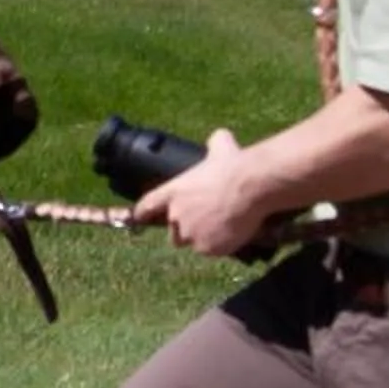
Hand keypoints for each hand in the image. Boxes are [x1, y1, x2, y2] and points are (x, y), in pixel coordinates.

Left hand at [131, 127, 270, 258]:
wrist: (250, 186)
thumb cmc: (234, 165)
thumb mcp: (221, 147)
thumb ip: (214, 143)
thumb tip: (220, 136)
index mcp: (172, 192)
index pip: (147, 206)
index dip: (142, 213)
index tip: (138, 218)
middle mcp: (176, 215)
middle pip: (173, 232)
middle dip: (186, 230)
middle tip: (206, 222)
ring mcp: (191, 233)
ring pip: (193, 243)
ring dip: (204, 239)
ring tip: (223, 227)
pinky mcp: (208, 248)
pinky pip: (212, 250)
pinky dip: (221, 246)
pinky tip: (234, 234)